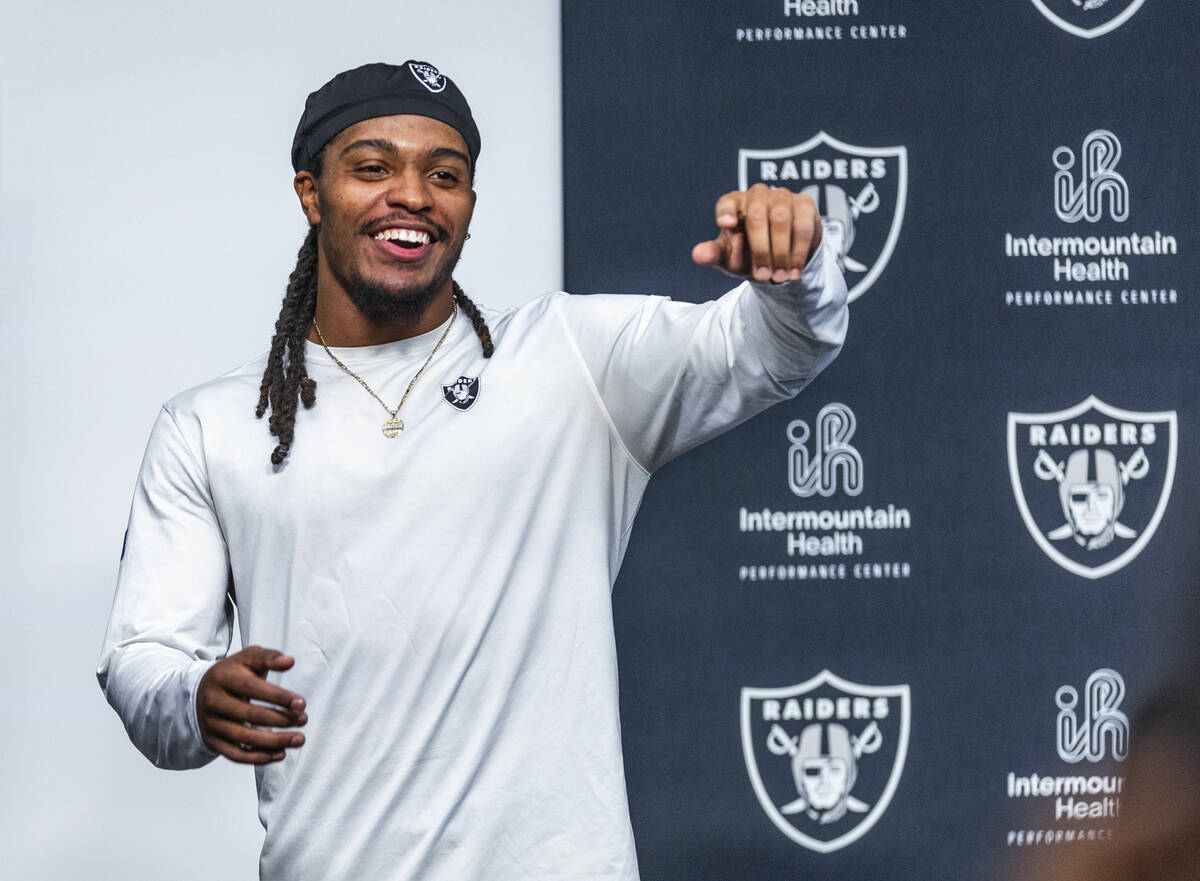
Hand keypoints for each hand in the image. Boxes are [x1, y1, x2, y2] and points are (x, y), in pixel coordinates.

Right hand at [196, 645, 306, 763]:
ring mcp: (211, 724)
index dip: (279, 697)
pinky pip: (236, 755)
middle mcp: (214, 702)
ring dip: (275, 741)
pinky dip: (259, 758)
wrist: (201, 691)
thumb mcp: (248, 658)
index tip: (302, 704)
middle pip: (251, 715)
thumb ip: (269, 657)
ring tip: (299, 739)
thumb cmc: (233, 673)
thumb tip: (289, 662)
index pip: (253, 689)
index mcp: (223, 677)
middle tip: (304, 719)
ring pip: (245, 738)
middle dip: (281, 719)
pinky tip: (281, 753)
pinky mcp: (212, 742)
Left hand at [691, 184, 822, 282]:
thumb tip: (698, 255)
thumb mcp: (729, 258)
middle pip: (756, 215)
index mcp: (734, 204)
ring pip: (782, 220)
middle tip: (764, 276)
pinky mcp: (804, 204)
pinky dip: (799, 250)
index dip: (726, 211)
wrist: (778, 256)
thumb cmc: (747, 253)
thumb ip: (714, 254)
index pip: (727, 202)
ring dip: (781, 253)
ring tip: (780, 277)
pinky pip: (803, 225)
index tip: (727, 225)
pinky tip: (795, 271)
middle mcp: (757, 195)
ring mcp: (782, 196)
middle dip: (761, 250)